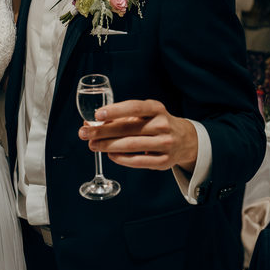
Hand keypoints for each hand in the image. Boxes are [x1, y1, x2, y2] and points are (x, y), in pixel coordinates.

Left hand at [79, 99, 198, 171]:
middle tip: (84, 133)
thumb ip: (122, 118)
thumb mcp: (146, 115)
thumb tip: (91, 123)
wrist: (185, 139)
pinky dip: (121, 158)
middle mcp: (163, 125)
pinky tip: (110, 155)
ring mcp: (165, 144)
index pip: (135, 107)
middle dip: (103, 132)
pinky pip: (138, 161)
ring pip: (131, 145)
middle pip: (128, 129)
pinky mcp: (164, 161)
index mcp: (156, 109)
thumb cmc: (157, 124)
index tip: (97, 115)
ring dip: (108, 146)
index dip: (115, 111)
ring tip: (93, 145)